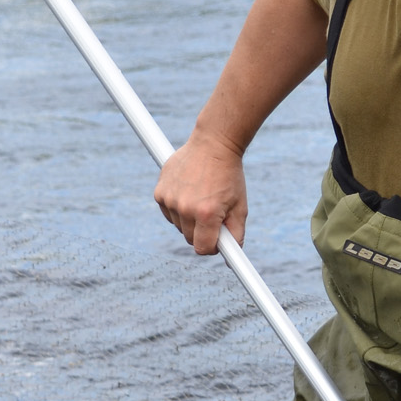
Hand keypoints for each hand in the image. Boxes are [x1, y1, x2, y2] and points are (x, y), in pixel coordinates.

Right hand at [155, 130, 247, 254]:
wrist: (213, 144)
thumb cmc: (229, 176)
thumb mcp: (240, 206)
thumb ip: (236, 234)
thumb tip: (231, 256)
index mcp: (207, 214)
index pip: (203, 248)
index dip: (213, 247)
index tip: (218, 240)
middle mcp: (185, 208)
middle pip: (190, 239)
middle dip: (202, 232)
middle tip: (213, 214)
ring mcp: (170, 199)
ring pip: (179, 226)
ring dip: (189, 219)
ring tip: (201, 198)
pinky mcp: (160, 192)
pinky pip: (168, 213)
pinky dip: (177, 209)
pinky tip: (188, 193)